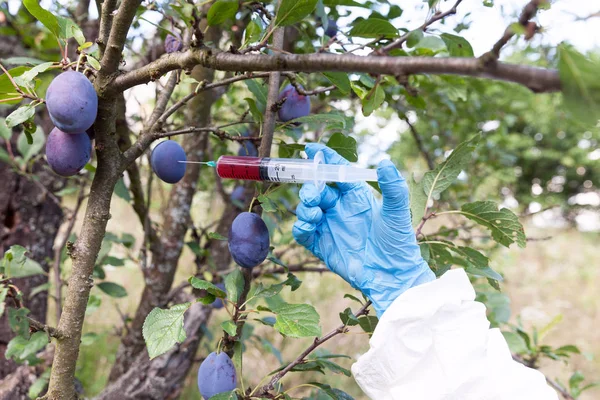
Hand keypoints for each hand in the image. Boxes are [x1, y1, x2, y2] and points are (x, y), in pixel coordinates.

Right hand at [292, 144, 434, 315]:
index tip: (311, 148)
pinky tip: (309, 227)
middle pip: (316, 189)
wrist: (392, 275)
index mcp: (356, 195)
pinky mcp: (321, 245)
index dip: (324, 159)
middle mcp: (340, 207)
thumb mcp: (397, 212)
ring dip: (305, 207)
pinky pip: (303, 232)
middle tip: (314, 195)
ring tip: (314, 213)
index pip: (337, 171)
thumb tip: (386, 162)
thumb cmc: (398, 242)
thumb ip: (393, 187)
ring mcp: (329, 225)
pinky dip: (301, 227)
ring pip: (306, 208)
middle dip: (311, 187)